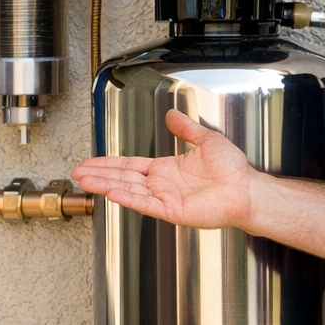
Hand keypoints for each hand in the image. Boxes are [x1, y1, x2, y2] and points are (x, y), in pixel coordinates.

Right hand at [72, 109, 255, 228]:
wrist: (247, 188)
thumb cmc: (232, 170)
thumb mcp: (206, 140)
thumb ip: (186, 129)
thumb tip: (173, 114)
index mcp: (166, 170)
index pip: (130, 165)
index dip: (109, 163)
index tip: (90, 163)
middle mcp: (162, 185)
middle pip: (123, 178)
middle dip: (99, 175)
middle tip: (77, 173)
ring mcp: (165, 199)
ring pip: (129, 190)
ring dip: (106, 185)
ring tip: (86, 181)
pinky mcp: (173, 211)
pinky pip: (146, 204)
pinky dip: (129, 199)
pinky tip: (113, 193)